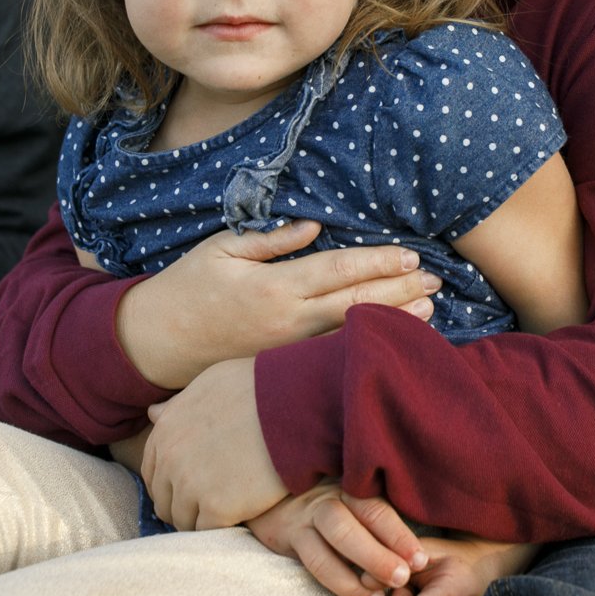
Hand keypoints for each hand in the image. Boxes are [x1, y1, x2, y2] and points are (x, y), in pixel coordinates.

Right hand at [116, 219, 439, 389]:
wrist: (158, 342)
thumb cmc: (188, 287)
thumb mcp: (221, 250)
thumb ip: (271, 241)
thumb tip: (315, 227)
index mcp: (274, 286)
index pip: (338, 270)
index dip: (378, 261)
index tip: (410, 254)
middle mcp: (287, 321)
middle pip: (355, 302)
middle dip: (398, 290)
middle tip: (436, 280)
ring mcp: (286, 350)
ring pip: (349, 333)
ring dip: (392, 320)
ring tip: (429, 309)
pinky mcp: (282, 368)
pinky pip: (330, 358)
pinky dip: (363, 346)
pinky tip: (389, 342)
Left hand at [140, 356, 286, 529]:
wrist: (294, 405)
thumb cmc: (258, 388)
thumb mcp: (209, 383)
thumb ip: (178, 405)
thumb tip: (153, 414)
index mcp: (166, 429)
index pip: (152, 471)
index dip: (171, 482)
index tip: (193, 485)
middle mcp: (171, 459)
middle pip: (165, 501)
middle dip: (184, 505)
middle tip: (213, 502)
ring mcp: (192, 486)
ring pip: (184, 521)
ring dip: (202, 519)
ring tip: (229, 510)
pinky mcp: (217, 508)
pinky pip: (208, 531)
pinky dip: (223, 526)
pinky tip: (240, 514)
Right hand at [245, 484, 426, 595]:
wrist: (276, 495)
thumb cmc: (332, 503)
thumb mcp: (355, 499)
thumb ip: (380, 517)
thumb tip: (420, 551)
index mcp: (350, 487)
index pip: (375, 509)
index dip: (398, 535)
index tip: (420, 559)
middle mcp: (327, 499)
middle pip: (349, 525)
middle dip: (377, 555)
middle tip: (402, 577)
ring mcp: (306, 517)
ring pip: (326, 547)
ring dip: (354, 577)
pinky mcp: (288, 536)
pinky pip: (312, 562)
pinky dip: (338, 583)